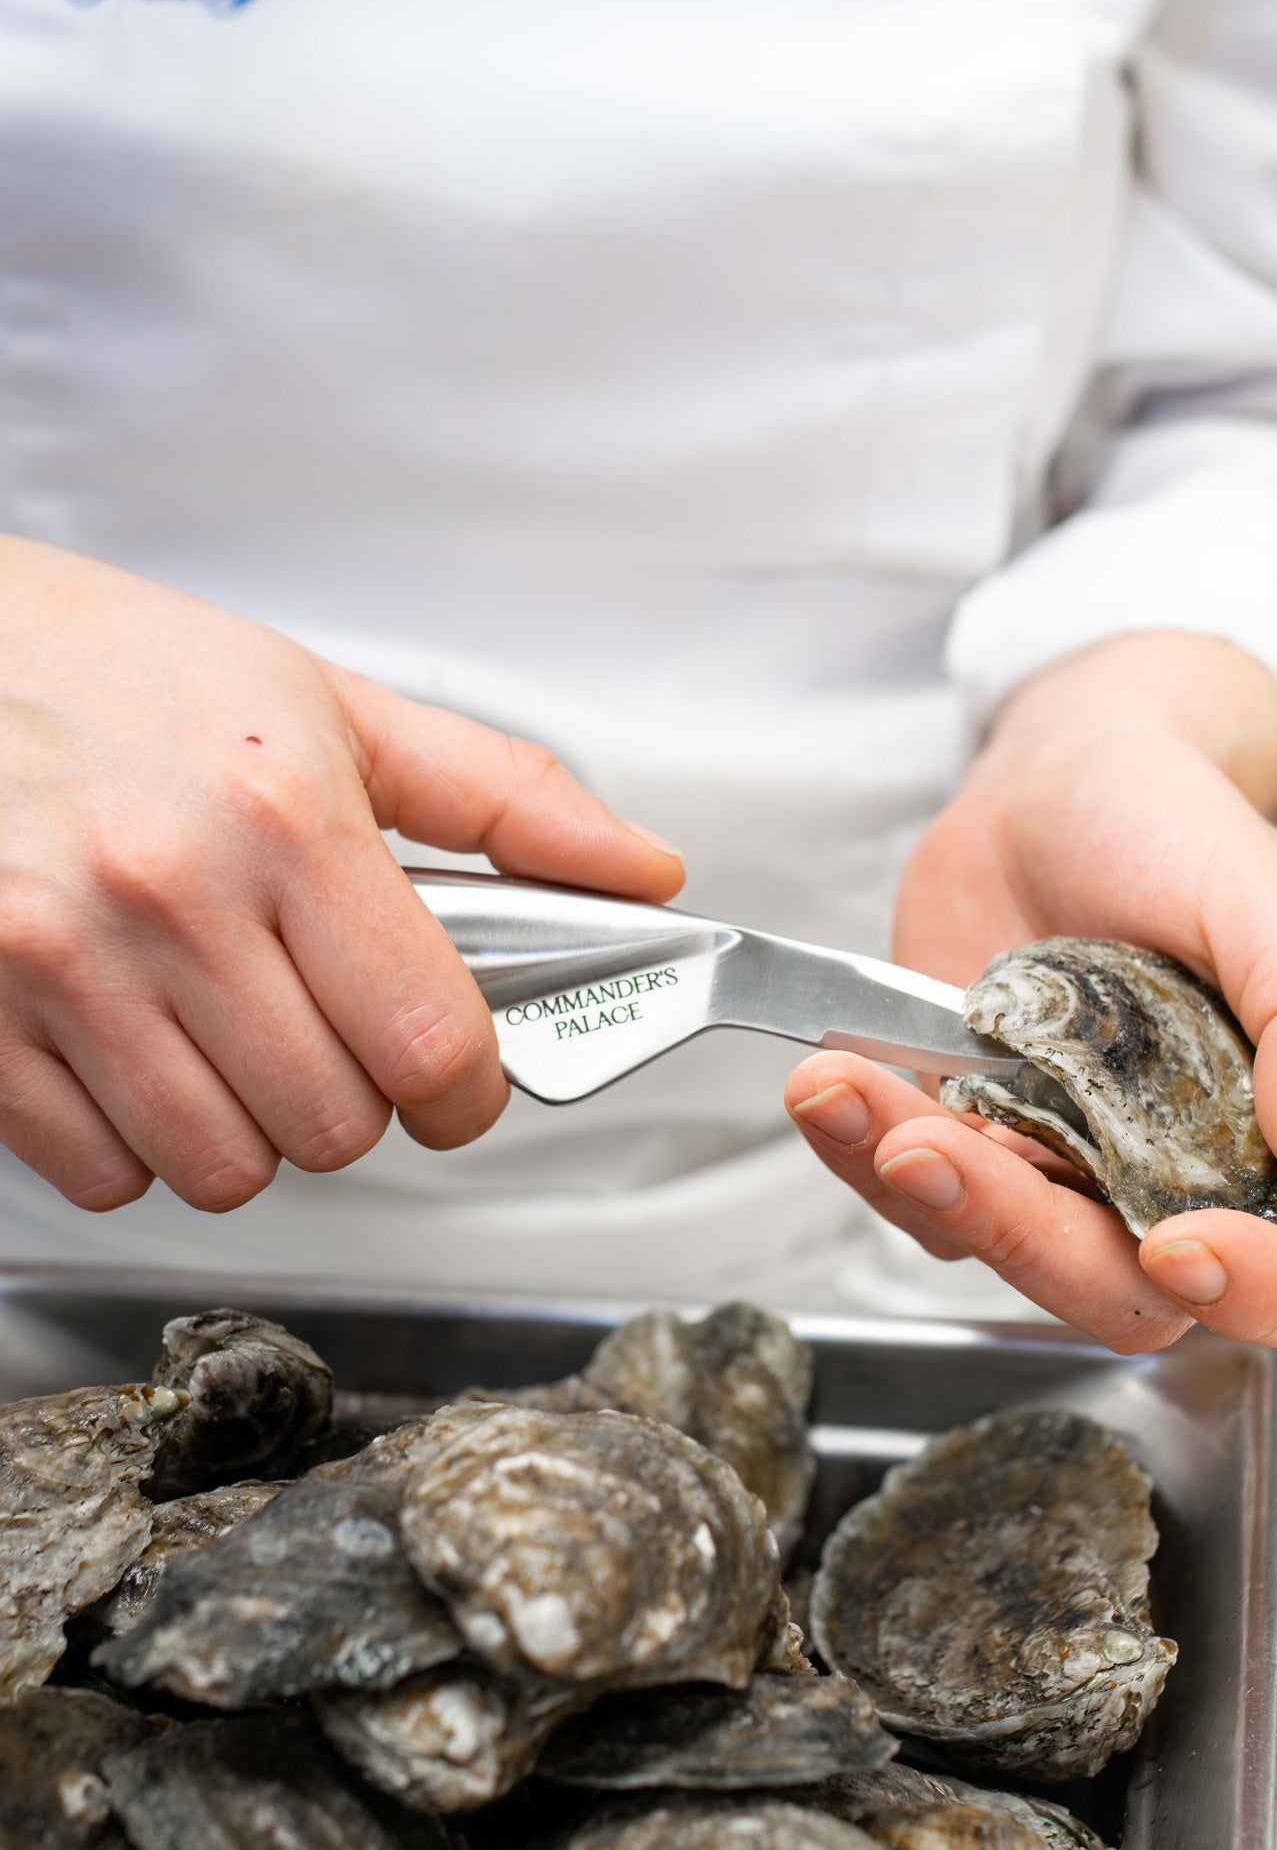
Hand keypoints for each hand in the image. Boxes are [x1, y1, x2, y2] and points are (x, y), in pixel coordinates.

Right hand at [0, 538, 683, 1211]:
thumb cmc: (127, 674)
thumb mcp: (329, 705)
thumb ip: (501, 799)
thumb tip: (645, 870)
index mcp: (283, 812)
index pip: (431, 1041)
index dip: (468, 1092)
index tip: (457, 1084)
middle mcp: (168, 890)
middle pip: (336, 1126)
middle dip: (355, 1102)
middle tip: (327, 1037)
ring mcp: (58, 962)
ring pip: (223, 1169)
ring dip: (249, 1133)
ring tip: (226, 1041)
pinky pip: (101, 1175)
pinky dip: (135, 1145)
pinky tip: (136, 1057)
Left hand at [785, 634, 1276, 1353]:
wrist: (1058, 786)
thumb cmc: (1180, 833)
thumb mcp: (1269, 897)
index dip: (1266, 1298)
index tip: (1182, 1246)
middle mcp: (1188, 1185)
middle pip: (1128, 1295)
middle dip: (1019, 1235)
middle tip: (930, 1148)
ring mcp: (1073, 1174)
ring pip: (1001, 1251)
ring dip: (915, 1185)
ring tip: (844, 1085)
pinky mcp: (979, 1148)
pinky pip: (918, 1195)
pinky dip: (860, 1150)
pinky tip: (833, 1080)